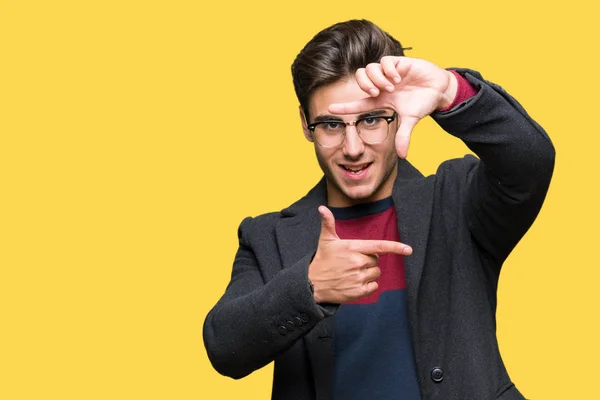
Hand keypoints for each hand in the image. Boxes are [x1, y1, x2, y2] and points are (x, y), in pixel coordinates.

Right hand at [308, 206, 411, 303]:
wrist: (312, 284)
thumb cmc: (322, 259)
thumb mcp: (326, 240)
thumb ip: (328, 223)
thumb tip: (322, 208)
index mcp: (352, 247)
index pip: (379, 246)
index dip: (395, 247)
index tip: (408, 250)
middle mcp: (357, 262)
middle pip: (377, 260)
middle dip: (368, 260)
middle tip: (352, 262)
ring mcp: (358, 278)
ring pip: (376, 273)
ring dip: (368, 273)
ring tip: (352, 272)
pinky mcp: (358, 291)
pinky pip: (374, 286)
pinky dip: (368, 285)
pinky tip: (354, 282)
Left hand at [328, 56, 457, 158]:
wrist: (439, 89)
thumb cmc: (422, 102)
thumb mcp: (411, 120)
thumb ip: (403, 136)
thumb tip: (403, 156)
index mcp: (381, 99)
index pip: (358, 103)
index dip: (344, 106)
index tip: (330, 109)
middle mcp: (382, 85)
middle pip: (360, 78)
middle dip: (364, 85)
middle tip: (376, 94)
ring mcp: (389, 73)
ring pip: (369, 68)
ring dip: (377, 79)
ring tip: (390, 87)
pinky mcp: (399, 63)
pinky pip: (385, 61)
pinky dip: (389, 70)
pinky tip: (398, 78)